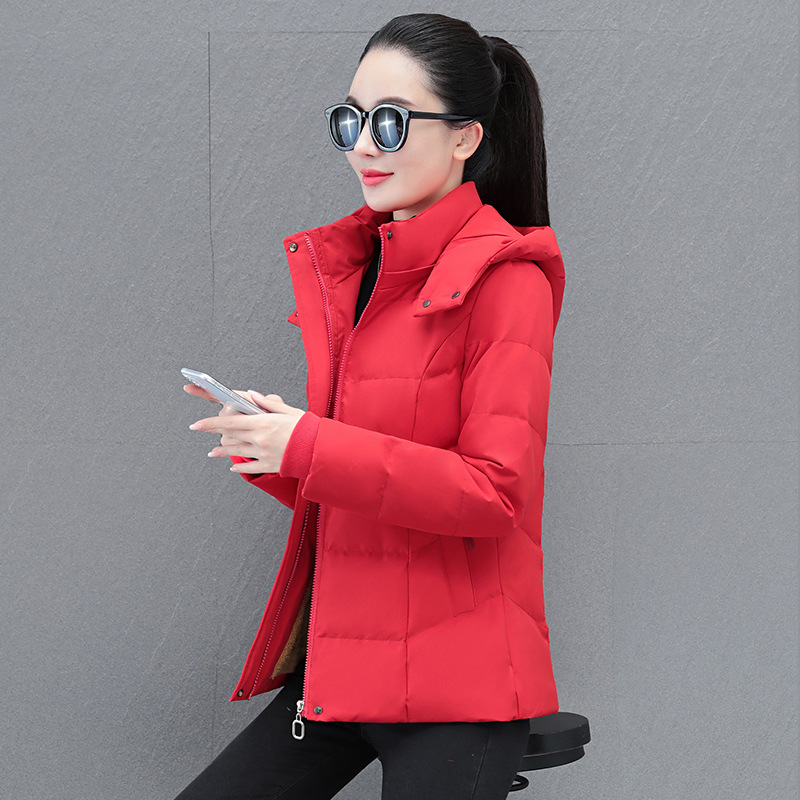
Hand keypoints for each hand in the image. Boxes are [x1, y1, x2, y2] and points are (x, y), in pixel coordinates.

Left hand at [188, 388, 304, 473]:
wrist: (320, 450)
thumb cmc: (307, 428)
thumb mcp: (288, 411)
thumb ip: (268, 403)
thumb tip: (251, 395)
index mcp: (264, 422)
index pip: (230, 422)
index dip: (210, 423)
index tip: (197, 424)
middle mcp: (260, 439)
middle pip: (229, 437)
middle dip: (214, 433)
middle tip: (203, 431)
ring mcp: (263, 454)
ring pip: (236, 452)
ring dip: (222, 451)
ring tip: (213, 452)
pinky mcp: (269, 466)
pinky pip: (249, 468)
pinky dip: (239, 467)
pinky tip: (232, 466)